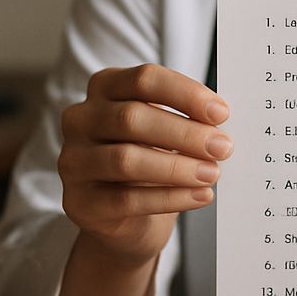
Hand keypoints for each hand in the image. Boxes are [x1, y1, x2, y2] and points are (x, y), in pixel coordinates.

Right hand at [58, 63, 232, 266]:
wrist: (125, 216)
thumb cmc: (152, 157)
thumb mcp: (166, 129)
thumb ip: (187, 119)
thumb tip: (221, 122)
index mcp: (105, 87)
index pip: (144, 79)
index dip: (185, 93)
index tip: (221, 112)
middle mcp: (80, 119)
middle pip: (132, 118)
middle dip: (185, 132)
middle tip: (223, 147)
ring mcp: (73, 161)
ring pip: (126, 159)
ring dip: (177, 167)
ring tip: (212, 173)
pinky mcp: (79, 202)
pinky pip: (126, 200)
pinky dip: (170, 198)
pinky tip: (200, 195)